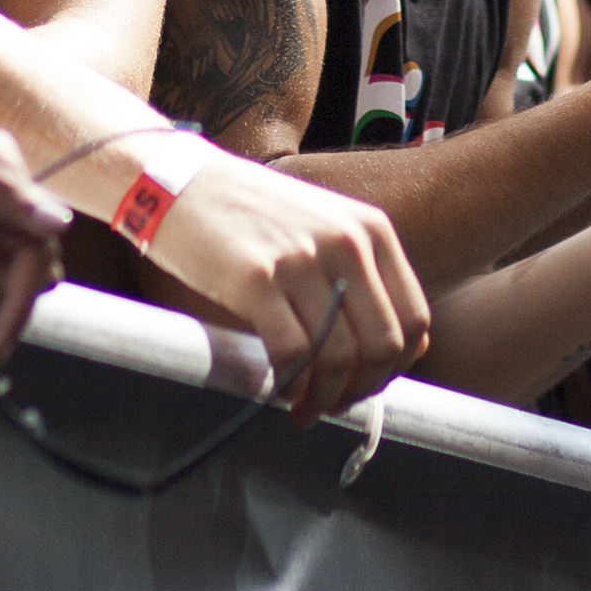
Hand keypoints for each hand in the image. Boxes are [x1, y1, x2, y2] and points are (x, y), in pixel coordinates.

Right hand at [134, 147, 432, 421]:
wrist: (176, 181)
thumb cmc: (249, 213)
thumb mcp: (323, 227)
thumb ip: (363, 276)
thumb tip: (404, 348)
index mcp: (371, 229)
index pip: (414, 319)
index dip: (396, 368)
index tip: (368, 386)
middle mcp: (345, 241)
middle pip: (382, 346)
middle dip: (362, 391)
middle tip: (334, 407)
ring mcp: (300, 258)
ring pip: (337, 358)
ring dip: (323, 399)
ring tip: (301, 409)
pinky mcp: (254, 279)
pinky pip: (291, 354)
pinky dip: (290, 386)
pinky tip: (277, 390)